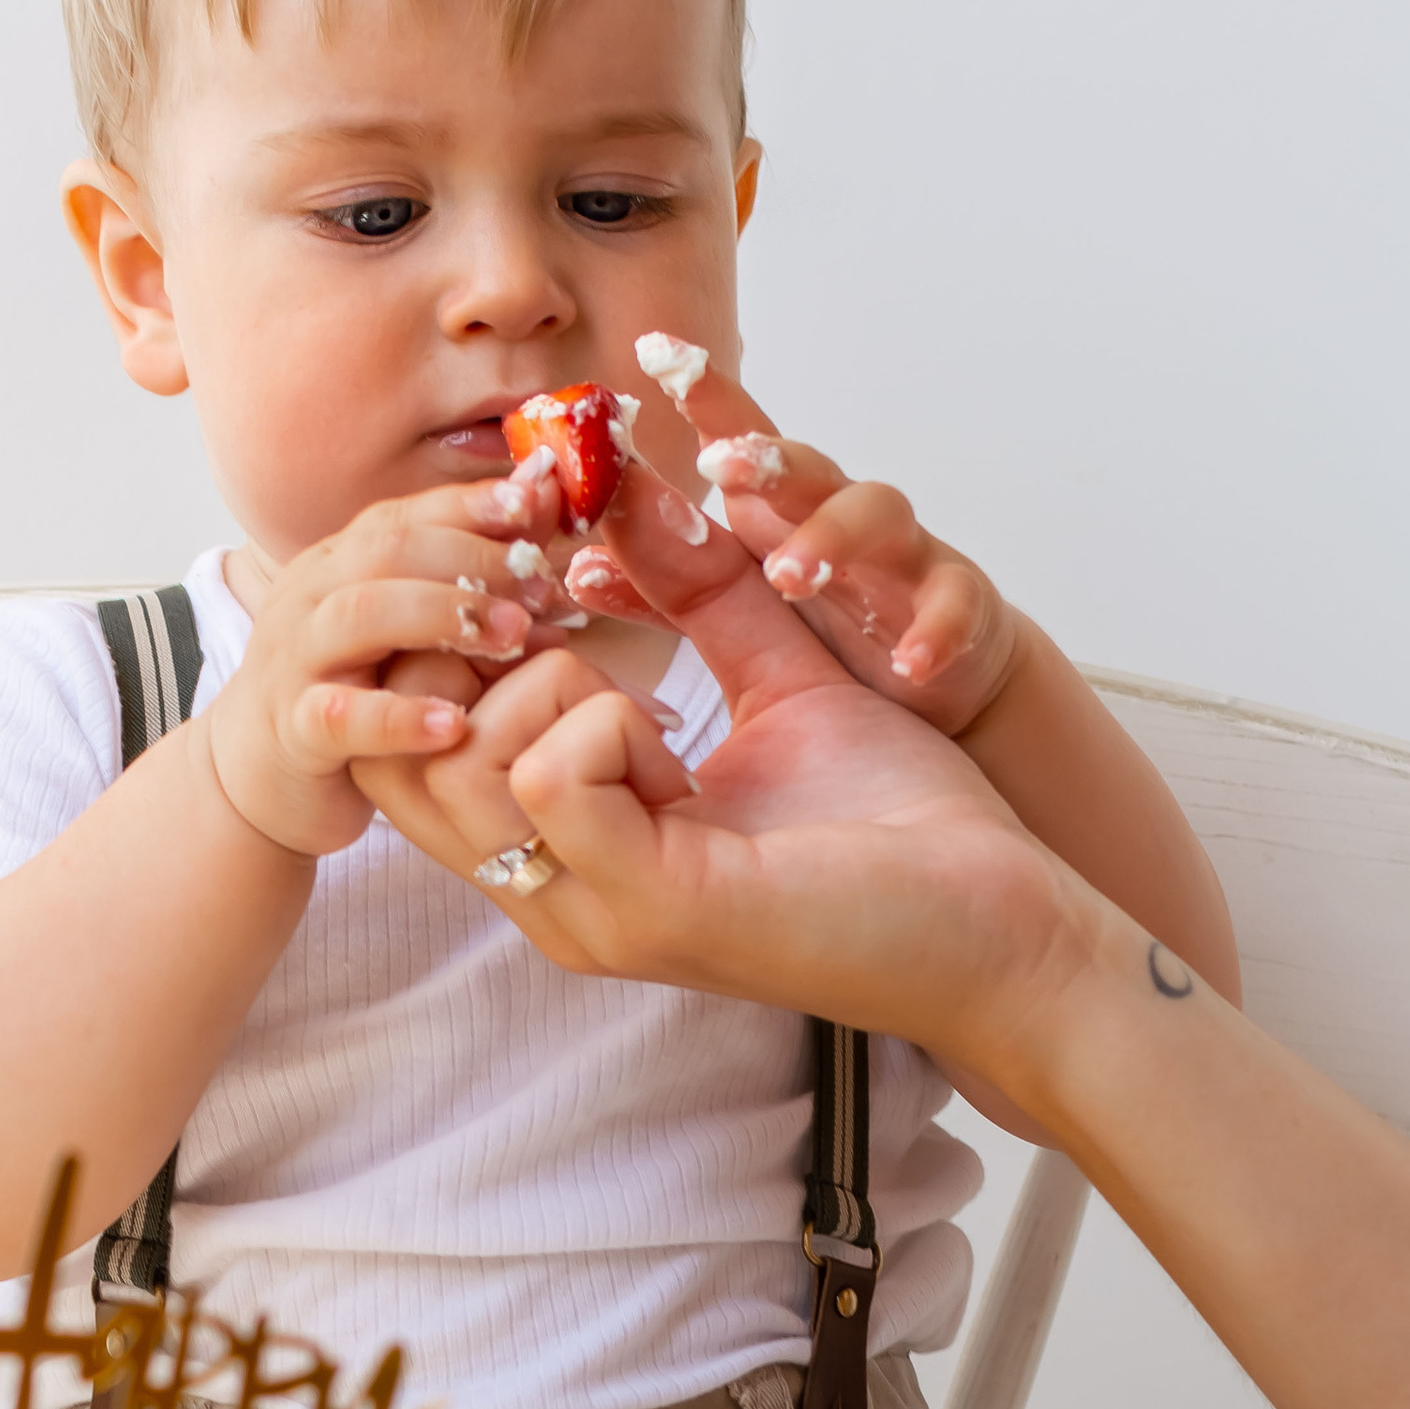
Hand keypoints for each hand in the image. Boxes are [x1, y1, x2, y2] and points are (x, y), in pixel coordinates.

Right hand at [207, 476, 548, 857]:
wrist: (261, 777)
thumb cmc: (351, 695)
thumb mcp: (401, 632)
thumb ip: (457, 582)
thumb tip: (539, 523)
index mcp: (337, 564)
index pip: (403, 514)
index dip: (470, 505)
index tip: (535, 506)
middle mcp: (310, 598)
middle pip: (388, 551)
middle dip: (474, 560)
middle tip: (543, 586)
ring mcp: (296, 661)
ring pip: (361, 614)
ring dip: (444, 616)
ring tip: (513, 637)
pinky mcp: (294, 729)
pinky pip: (341, 714)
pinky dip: (399, 716)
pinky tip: (454, 724)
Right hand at [358, 497, 1096, 1099]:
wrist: (1001, 921)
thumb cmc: (899, 827)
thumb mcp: (777, 677)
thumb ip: (700, 589)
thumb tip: (628, 487)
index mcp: (579, 854)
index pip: (419, 755)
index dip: (449, 652)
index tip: (536, 586)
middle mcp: (562, 898)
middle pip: (407, 758)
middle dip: (469, 656)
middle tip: (565, 620)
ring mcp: (593, 912)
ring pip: (463, 757)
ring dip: (551, 688)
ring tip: (651, 710)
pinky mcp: (649, 906)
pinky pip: (548, 772)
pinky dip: (608, 720)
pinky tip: (677, 750)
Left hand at [576, 363, 1027, 736]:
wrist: (936, 683)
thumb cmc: (829, 624)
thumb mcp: (740, 607)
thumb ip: (666, 589)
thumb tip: (578, 568)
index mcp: (781, 507)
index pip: (738, 437)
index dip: (701, 393)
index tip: (651, 349)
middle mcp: (841, 511)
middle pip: (807, 464)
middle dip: (766, 458)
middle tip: (717, 465)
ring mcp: (904, 554)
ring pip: (879, 518)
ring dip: (835, 537)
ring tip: (793, 574)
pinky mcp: (960, 604)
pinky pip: (955, 603)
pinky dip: (935, 630)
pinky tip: (909, 662)